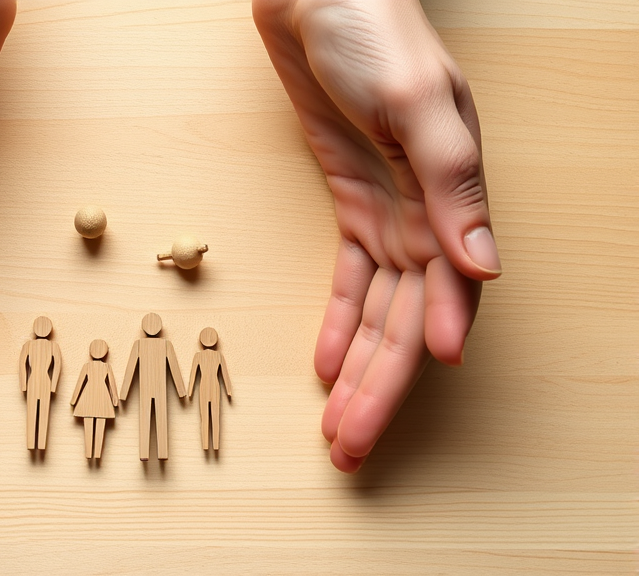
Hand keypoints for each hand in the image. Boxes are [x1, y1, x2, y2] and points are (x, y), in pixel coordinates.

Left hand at [254, 0, 500, 471]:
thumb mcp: (417, 98)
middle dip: (381, 387)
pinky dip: (336, 324)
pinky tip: (326, 367)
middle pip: (404, 321)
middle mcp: (424, 216)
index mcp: (450, 195)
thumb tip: (483, 270)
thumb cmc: (373, 29)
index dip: (430, 340)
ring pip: (376, 314)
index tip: (420, 383)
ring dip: (357, 374)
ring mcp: (386, 214)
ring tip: (337, 430)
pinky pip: (347, 280)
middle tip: (353, 448)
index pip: (446, 290)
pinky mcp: (350, 204)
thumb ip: (451, 182)